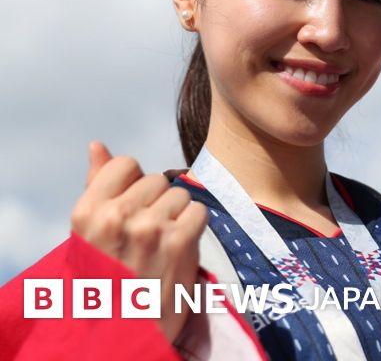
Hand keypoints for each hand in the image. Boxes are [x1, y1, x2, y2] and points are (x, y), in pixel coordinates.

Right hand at [72, 141, 207, 343]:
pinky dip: (195, 227)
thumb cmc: (106, 278)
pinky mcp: (179, 242)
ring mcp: (149, 228)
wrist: (123, 329)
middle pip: (158, 180)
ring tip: (162, 243)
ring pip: (181, 195)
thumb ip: (97, 185)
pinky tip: (180, 248)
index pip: (126, 164)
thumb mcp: (89, 233)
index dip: (135, 184)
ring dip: (178, 215)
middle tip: (147, 235)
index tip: (133, 208)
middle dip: (158, 202)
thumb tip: (97, 144)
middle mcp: (117, 216)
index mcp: (87, 211)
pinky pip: (199, 211)